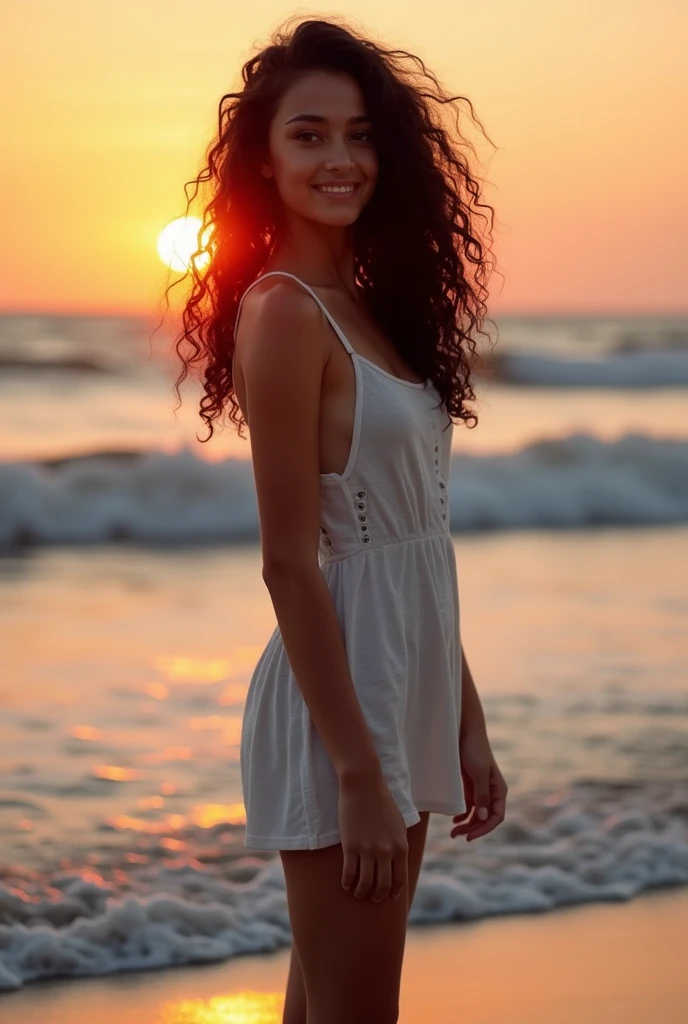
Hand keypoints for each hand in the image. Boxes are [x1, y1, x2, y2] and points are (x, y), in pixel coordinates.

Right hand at [338, 772, 408, 902]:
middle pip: (383, 885)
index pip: (400, 878)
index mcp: (401, 846)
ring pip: (365, 883)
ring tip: (358, 893)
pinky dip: (348, 882)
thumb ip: (399, 843)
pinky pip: (349, 873)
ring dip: (362, 892)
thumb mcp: (398, 823)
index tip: (390, 897)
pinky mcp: (350, 846)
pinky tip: (346, 884)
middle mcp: (386, 851)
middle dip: (378, 896)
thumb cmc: (382, 801)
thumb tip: (398, 860)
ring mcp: (368, 850)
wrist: (364, 785)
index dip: (394, 892)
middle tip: (373, 898)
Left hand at [451, 726, 506, 841]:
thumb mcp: (479, 773)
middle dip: (473, 828)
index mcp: (499, 790)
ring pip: (476, 813)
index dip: (484, 829)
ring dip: (467, 823)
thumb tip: (484, 818)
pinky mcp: (470, 785)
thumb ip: (482, 795)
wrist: (464, 731)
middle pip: (485, 818)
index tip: (470, 836)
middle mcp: (492, 791)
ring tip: (453, 832)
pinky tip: (455, 819)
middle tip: (456, 836)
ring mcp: (480, 789)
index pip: (496, 816)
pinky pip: (469, 805)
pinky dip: (463, 814)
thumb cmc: (474, 750)